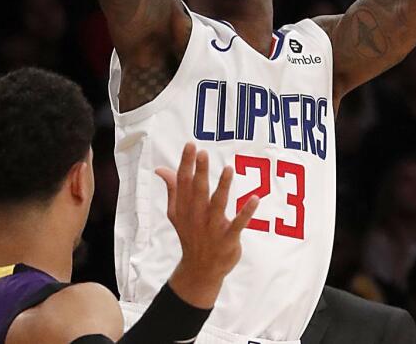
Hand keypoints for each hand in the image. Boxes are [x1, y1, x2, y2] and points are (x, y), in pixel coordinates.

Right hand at [157, 143, 259, 308]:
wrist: (200, 269)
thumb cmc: (191, 234)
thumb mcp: (176, 213)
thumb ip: (172, 189)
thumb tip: (160, 169)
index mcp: (183, 208)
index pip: (183, 182)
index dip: (186, 163)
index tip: (190, 146)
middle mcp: (196, 217)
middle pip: (198, 191)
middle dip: (201, 172)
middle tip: (203, 153)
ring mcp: (212, 228)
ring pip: (218, 204)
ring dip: (223, 187)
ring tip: (228, 169)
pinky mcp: (228, 238)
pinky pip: (238, 224)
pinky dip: (246, 212)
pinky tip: (255, 199)